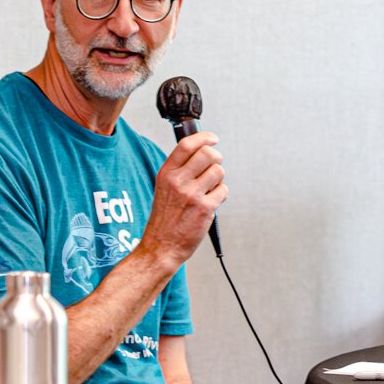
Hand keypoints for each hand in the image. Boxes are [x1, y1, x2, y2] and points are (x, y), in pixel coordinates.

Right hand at [139, 131, 225, 265]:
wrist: (161, 246)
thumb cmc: (165, 218)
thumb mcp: (163, 188)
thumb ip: (179, 170)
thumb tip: (203, 152)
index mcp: (166, 174)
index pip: (186, 145)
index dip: (204, 137)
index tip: (213, 139)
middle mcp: (177, 181)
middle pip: (208, 154)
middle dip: (216, 158)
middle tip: (213, 167)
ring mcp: (191, 194)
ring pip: (219, 171)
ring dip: (218, 180)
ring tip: (208, 190)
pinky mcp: (205, 208)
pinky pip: (223, 190)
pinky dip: (220, 196)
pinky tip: (209, 204)